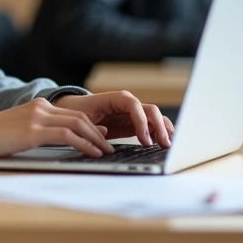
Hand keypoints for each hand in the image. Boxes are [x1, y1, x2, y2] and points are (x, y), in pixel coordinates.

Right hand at [0, 98, 112, 157]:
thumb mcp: (20, 131)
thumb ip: (42, 131)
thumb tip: (67, 139)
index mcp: (38, 106)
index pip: (73, 114)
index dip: (91, 126)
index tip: (103, 137)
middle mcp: (41, 107)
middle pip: (80, 117)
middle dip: (98, 134)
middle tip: (110, 147)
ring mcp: (37, 117)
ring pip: (77, 124)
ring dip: (95, 139)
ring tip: (106, 152)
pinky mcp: (33, 131)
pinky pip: (67, 136)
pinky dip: (84, 144)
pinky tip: (92, 153)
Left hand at [53, 91, 173, 147]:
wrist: (74, 111)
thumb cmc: (77, 111)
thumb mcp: (80, 118)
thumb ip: (91, 124)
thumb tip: (104, 132)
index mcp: (116, 98)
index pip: (134, 106)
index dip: (141, 122)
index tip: (145, 140)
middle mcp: (128, 104)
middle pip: (150, 110)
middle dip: (159, 127)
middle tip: (164, 144)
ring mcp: (133, 113)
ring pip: (154, 117)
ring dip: (163, 129)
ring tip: (168, 144)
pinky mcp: (134, 123)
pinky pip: (151, 125)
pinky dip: (159, 132)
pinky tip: (164, 143)